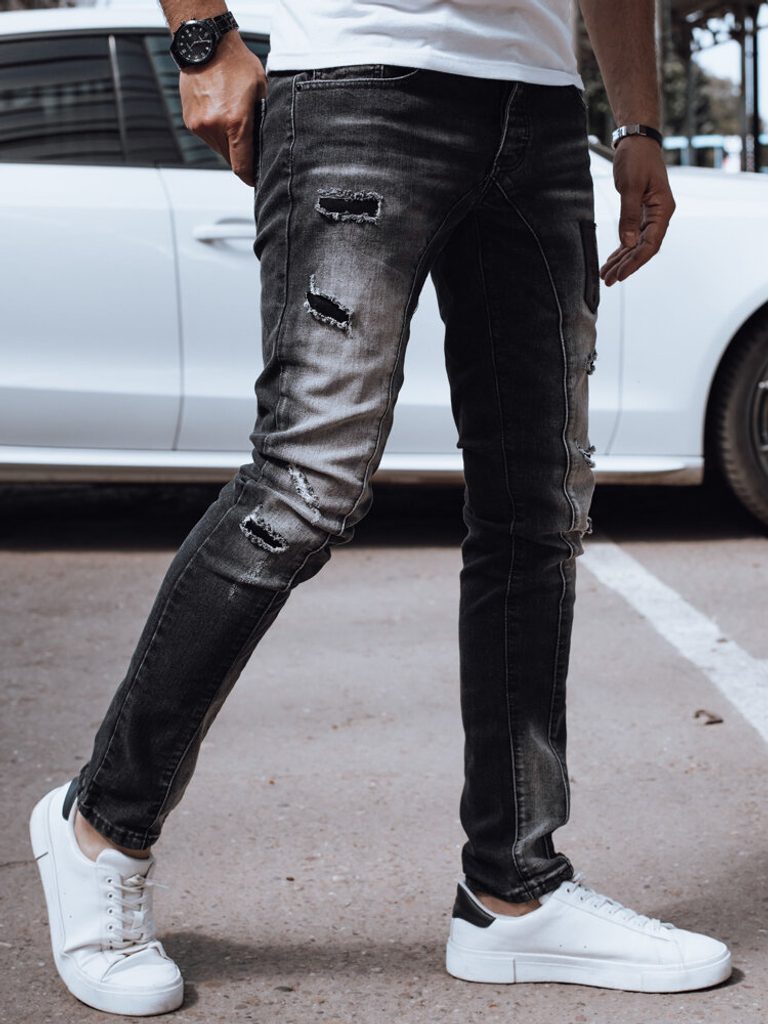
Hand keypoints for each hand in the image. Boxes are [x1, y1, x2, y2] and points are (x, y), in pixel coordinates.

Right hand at [179, 33, 266, 185]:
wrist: (206, 44)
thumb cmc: (236, 63)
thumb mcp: (261, 90)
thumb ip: (263, 118)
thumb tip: (267, 140)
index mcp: (235, 123)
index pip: (242, 166)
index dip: (250, 177)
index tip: (256, 180)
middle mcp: (214, 127)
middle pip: (230, 159)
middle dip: (241, 158)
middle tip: (251, 148)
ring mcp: (199, 125)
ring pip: (218, 148)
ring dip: (227, 144)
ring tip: (233, 122)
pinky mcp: (190, 120)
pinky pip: (206, 136)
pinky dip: (215, 132)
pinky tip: (221, 113)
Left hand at [600, 136, 675, 285]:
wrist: (637, 142)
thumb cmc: (636, 160)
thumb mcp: (630, 186)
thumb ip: (629, 215)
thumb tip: (628, 244)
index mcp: (663, 210)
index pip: (651, 244)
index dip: (635, 262)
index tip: (621, 275)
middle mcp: (659, 216)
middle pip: (644, 249)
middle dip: (626, 266)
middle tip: (609, 281)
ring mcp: (650, 215)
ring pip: (636, 245)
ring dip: (622, 260)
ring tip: (606, 275)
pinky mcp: (640, 213)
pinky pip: (632, 236)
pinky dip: (621, 249)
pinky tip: (611, 261)